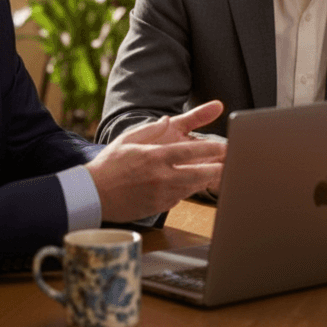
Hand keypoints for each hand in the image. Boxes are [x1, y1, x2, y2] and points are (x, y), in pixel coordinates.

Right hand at [87, 101, 225, 221]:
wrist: (94, 195)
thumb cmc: (111, 164)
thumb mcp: (130, 138)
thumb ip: (152, 129)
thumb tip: (169, 119)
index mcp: (155, 157)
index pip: (189, 152)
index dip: (210, 150)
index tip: (225, 147)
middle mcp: (161, 177)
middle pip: (198, 174)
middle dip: (218, 168)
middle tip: (233, 163)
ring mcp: (161, 194)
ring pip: (193, 187)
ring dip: (208, 180)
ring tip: (223, 172)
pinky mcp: (159, 207)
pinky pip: (182, 197)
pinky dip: (191, 189)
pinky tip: (197, 183)